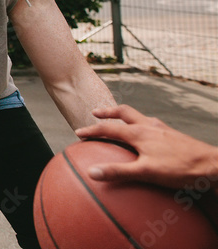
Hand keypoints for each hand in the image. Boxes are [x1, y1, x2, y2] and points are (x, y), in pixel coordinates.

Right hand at [75, 104, 217, 189]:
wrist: (212, 165)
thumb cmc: (180, 169)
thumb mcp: (146, 172)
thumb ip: (118, 171)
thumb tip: (92, 172)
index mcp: (139, 133)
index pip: (109, 128)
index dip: (92, 130)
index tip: (79, 133)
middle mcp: (149, 126)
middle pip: (124, 113)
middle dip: (108, 112)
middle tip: (96, 113)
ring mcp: (162, 129)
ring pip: (139, 117)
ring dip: (125, 116)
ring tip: (120, 121)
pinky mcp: (173, 135)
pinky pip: (152, 125)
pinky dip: (142, 125)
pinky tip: (147, 136)